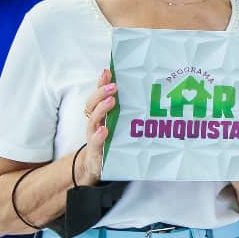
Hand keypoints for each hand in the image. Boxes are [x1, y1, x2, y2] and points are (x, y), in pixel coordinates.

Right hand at [79, 68, 118, 184]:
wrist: (97, 165)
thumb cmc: (112, 140)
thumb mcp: (120, 124)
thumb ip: (127, 110)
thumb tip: (146, 91)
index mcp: (101, 114)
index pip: (98, 95)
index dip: (101, 83)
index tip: (107, 71)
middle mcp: (95, 122)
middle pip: (92, 104)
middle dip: (101, 93)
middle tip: (113, 86)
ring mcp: (93, 136)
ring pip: (92, 120)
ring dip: (101, 109)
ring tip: (111, 102)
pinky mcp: (95, 151)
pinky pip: (94, 142)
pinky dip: (98, 136)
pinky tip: (104, 130)